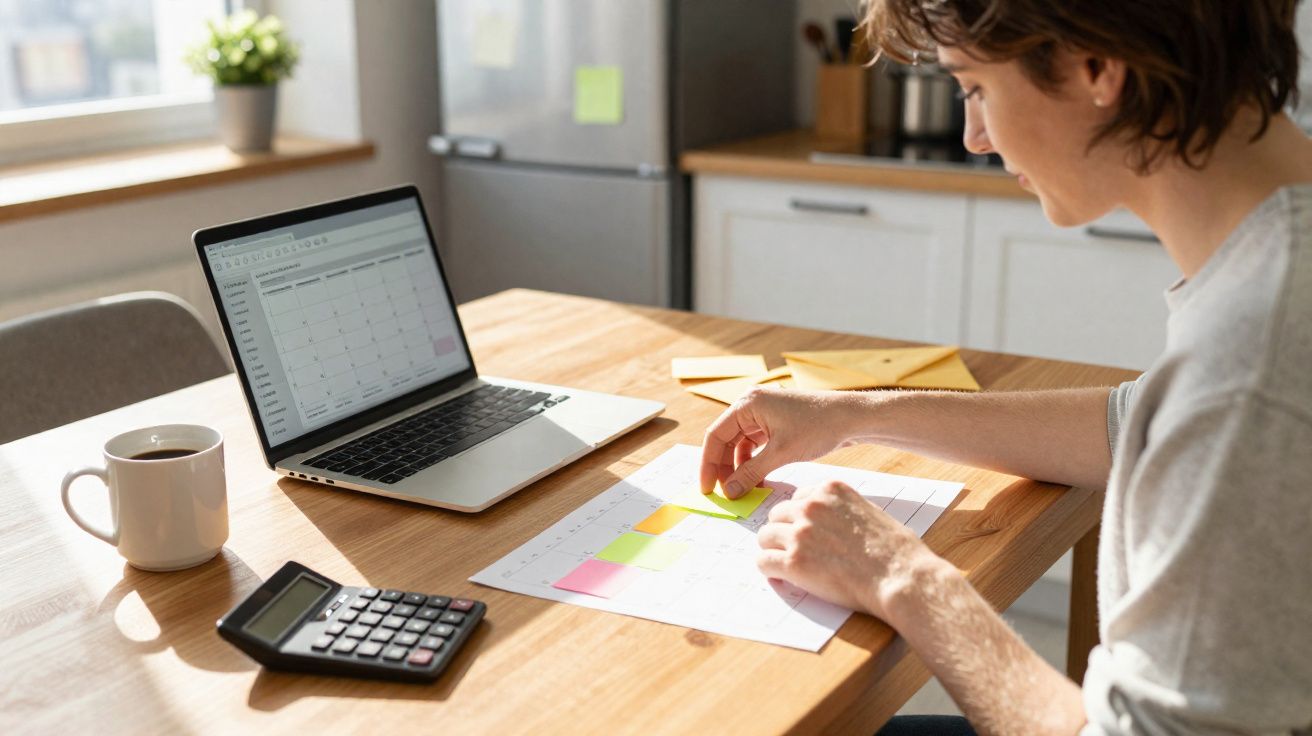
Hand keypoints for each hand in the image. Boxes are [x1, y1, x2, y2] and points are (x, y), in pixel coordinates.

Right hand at [700, 386, 864, 498]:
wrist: (851, 418)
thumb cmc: (819, 426)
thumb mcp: (781, 453)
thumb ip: (750, 472)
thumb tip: (729, 491)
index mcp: (748, 404)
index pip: (715, 435)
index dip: (708, 464)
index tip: (707, 488)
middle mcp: (752, 405)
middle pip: (726, 440)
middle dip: (723, 468)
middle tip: (724, 493)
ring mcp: (764, 414)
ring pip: (740, 445)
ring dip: (739, 468)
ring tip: (742, 490)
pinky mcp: (775, 423)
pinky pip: (755, 445)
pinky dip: (753, 463)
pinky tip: (757, 481)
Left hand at [756, 480, 944, 617]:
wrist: (900, 576)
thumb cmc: (895, 550)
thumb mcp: (869, 511)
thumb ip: (842, 510)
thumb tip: (829, 523)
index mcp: (830, 490)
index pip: (798, 498)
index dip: (799, 518)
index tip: (803, 531)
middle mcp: (811, 506)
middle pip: (777, 514)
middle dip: (783, 532)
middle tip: (794, 550)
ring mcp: (800, 533)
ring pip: (765, 536)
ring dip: (774, 550)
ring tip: (787, 565)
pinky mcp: (793, 561)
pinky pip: (763, 561)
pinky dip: (770, 571)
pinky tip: (782, 577)